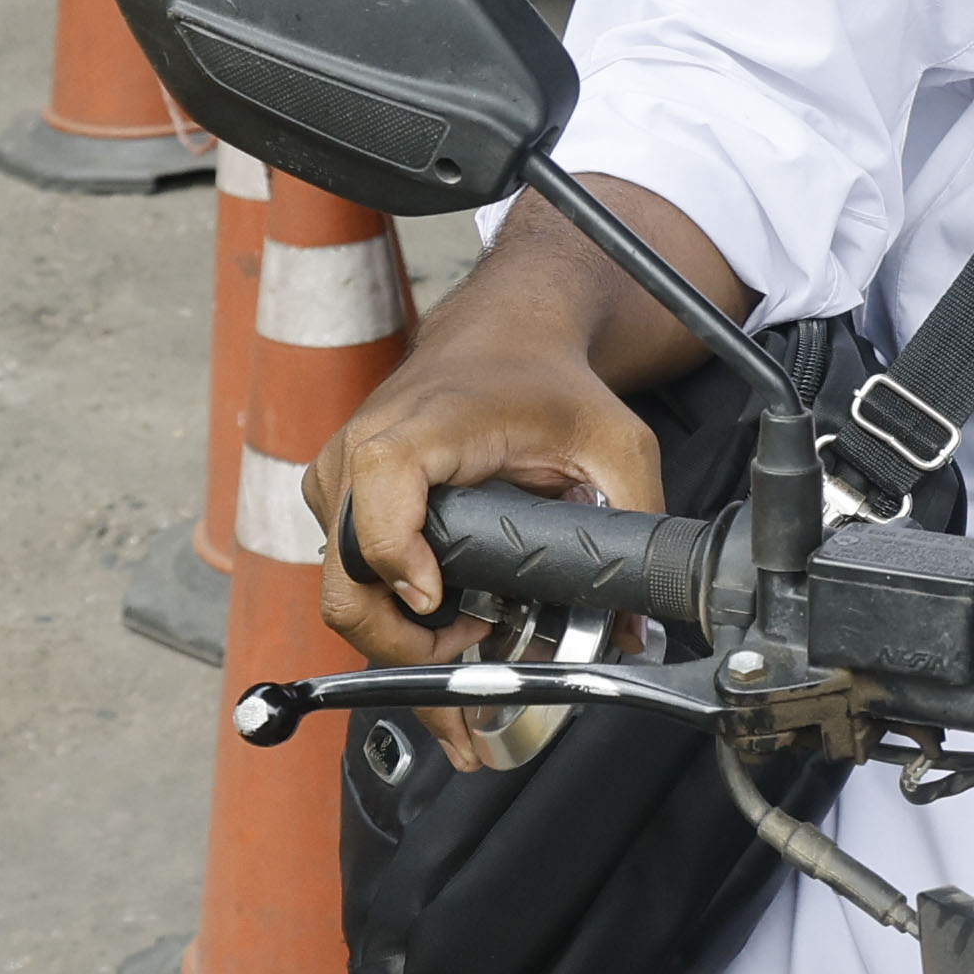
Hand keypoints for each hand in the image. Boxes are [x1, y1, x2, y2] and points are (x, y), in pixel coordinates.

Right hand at [297, 302, 662, 668]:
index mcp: (415, 433)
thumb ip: (635, 522)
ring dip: (392, 631)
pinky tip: (433, 605)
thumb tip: (637, 624)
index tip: (441, 603)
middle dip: (401, 638)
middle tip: (467, 642)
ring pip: (339, 589)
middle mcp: (358, 452)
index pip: (374, 518)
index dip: (402, 572)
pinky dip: (380, 606)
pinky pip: (341, 570)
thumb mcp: (613, 443)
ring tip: (459, 627)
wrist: (504, 331)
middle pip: (344, 582)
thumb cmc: (544, 378)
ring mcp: (338, 474)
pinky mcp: (336, 492)